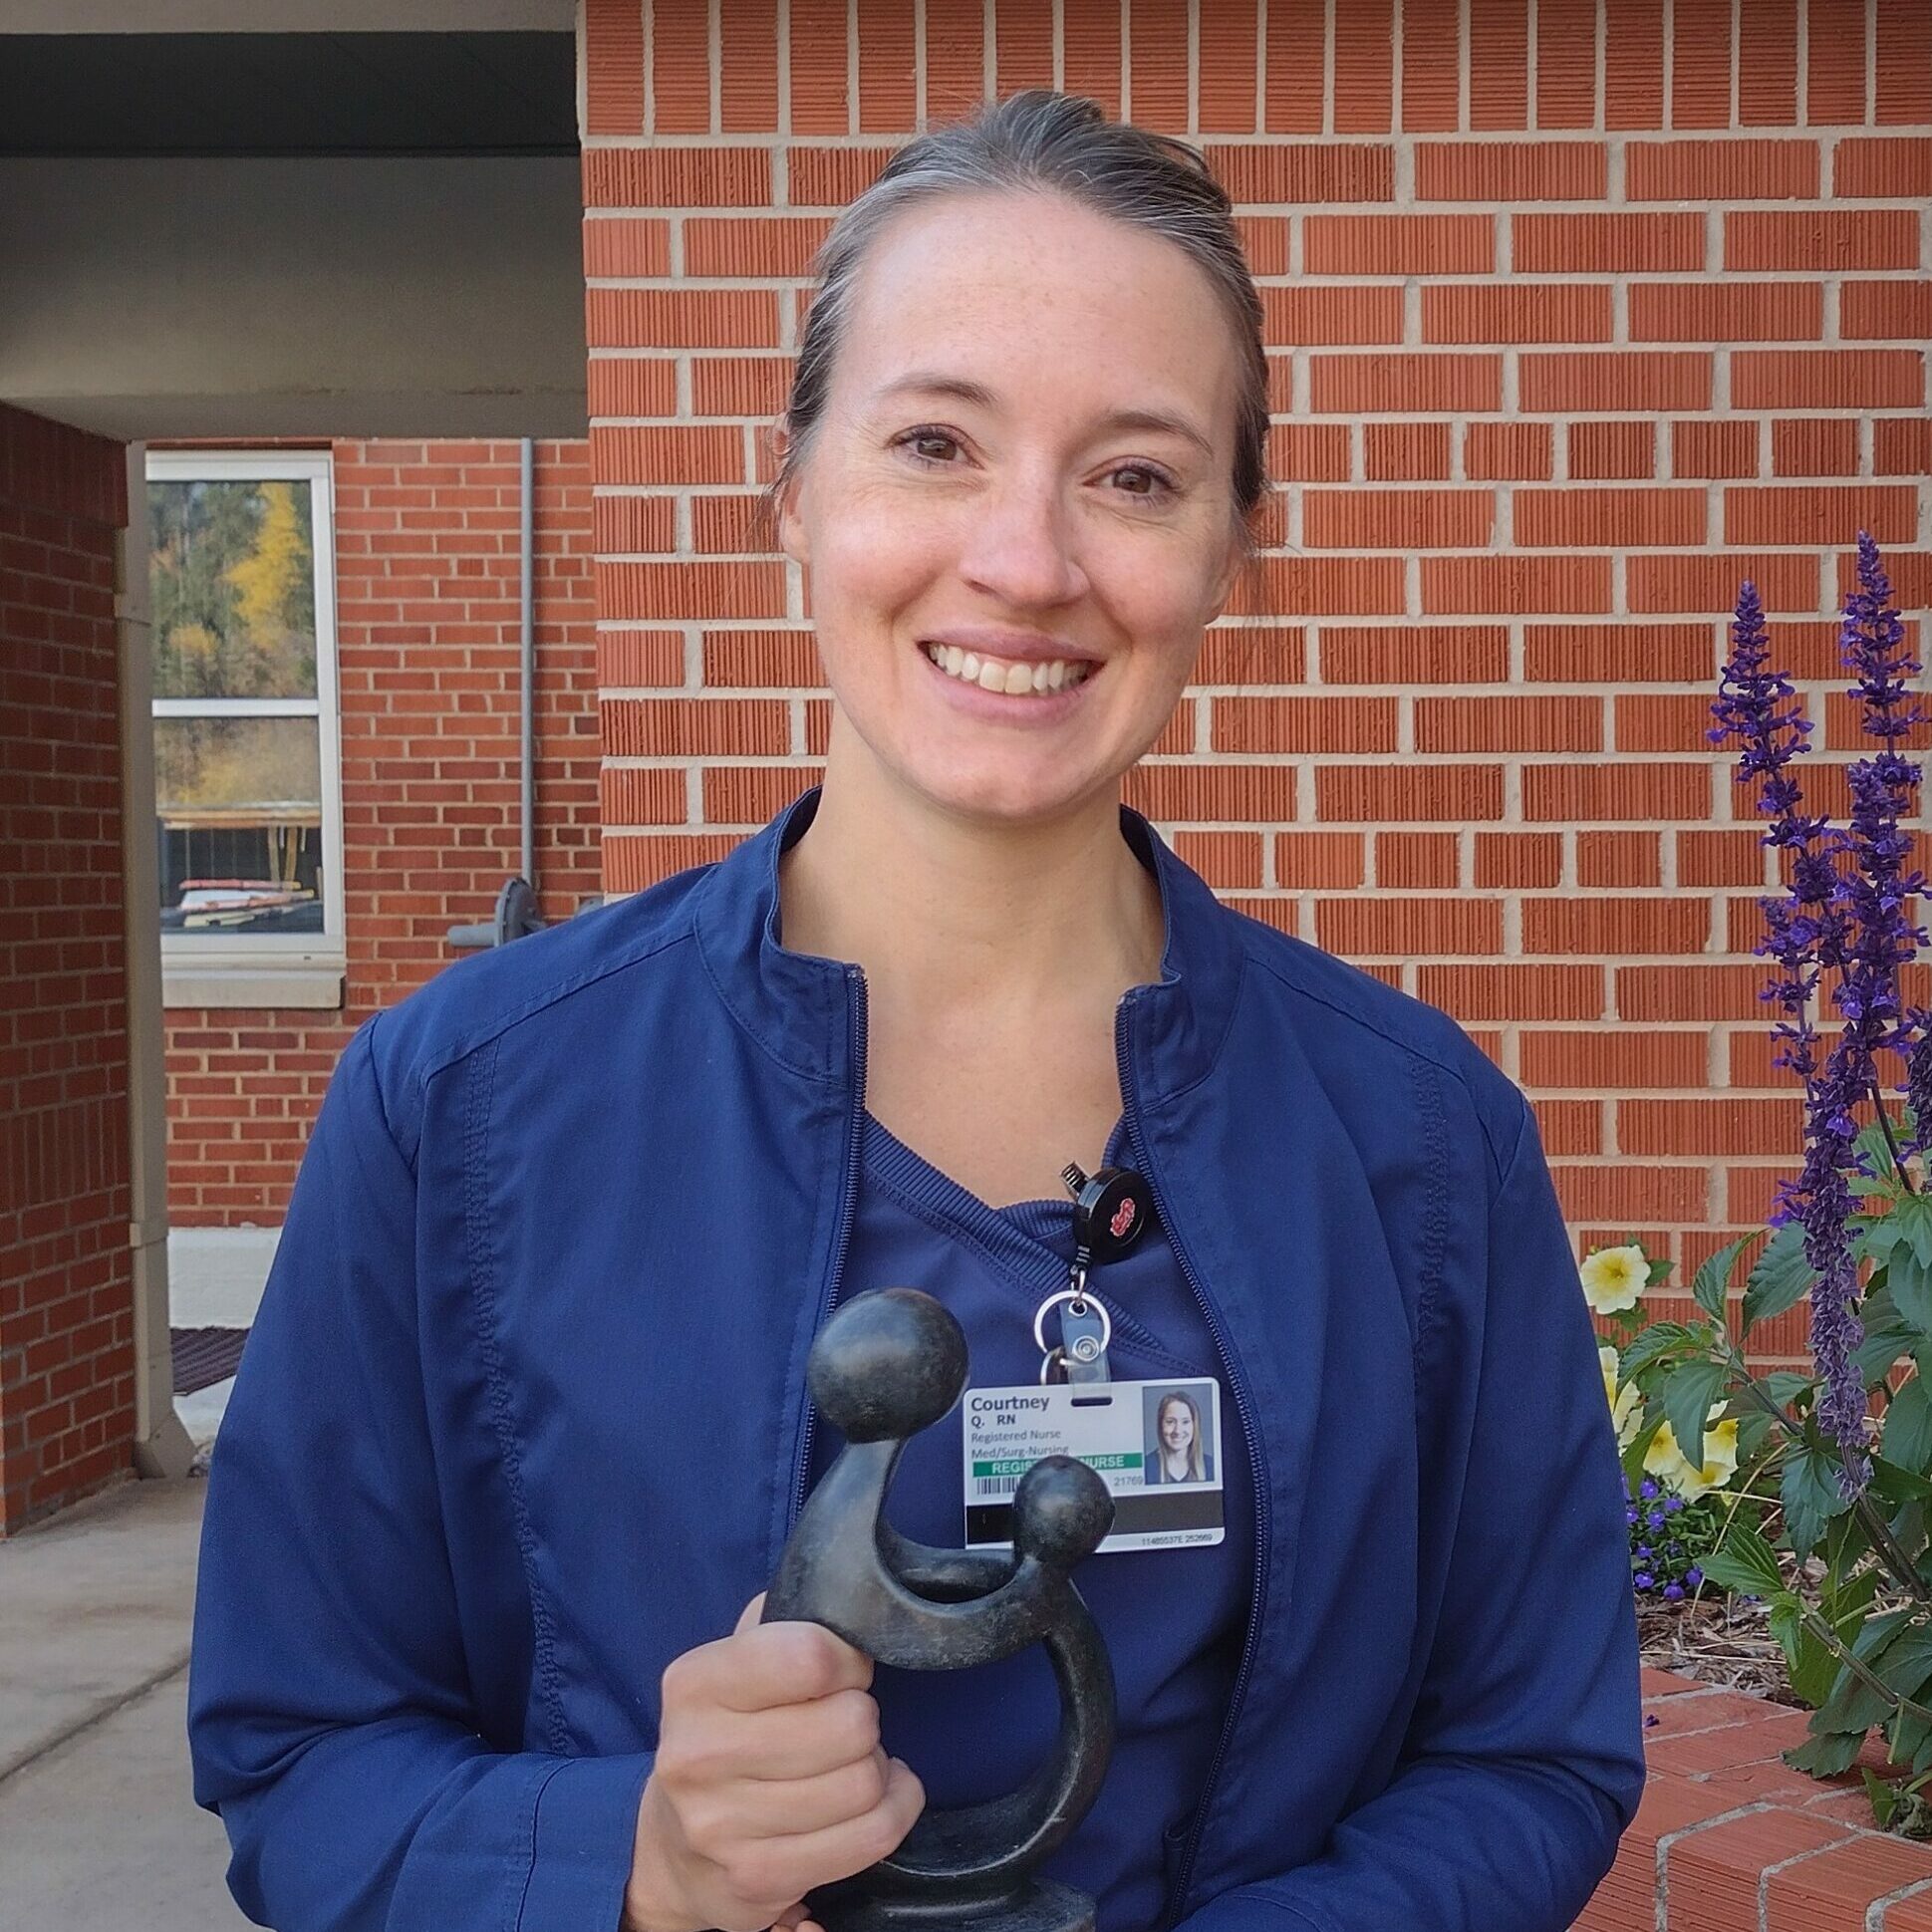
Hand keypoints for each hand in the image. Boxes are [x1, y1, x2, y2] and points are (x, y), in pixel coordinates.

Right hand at [624, 1592, 925, 1931]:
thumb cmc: (726, 1735)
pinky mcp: (757, 1879)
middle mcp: (697, 1756)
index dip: (848, 1659)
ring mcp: (723, 1827)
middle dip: (863, 1717)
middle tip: (846, 1721)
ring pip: (865, 1784)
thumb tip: (840, 1590)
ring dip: (878, 1768)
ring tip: (852, 1763)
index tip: (844, 1669)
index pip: (810, 1656)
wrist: (674, 1849)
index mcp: (694, 1684)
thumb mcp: (732, 1666)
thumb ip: (778, 1622)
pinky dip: (893, 1810)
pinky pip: (872, 1836)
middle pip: (850, 1725)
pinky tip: (873, 1800)